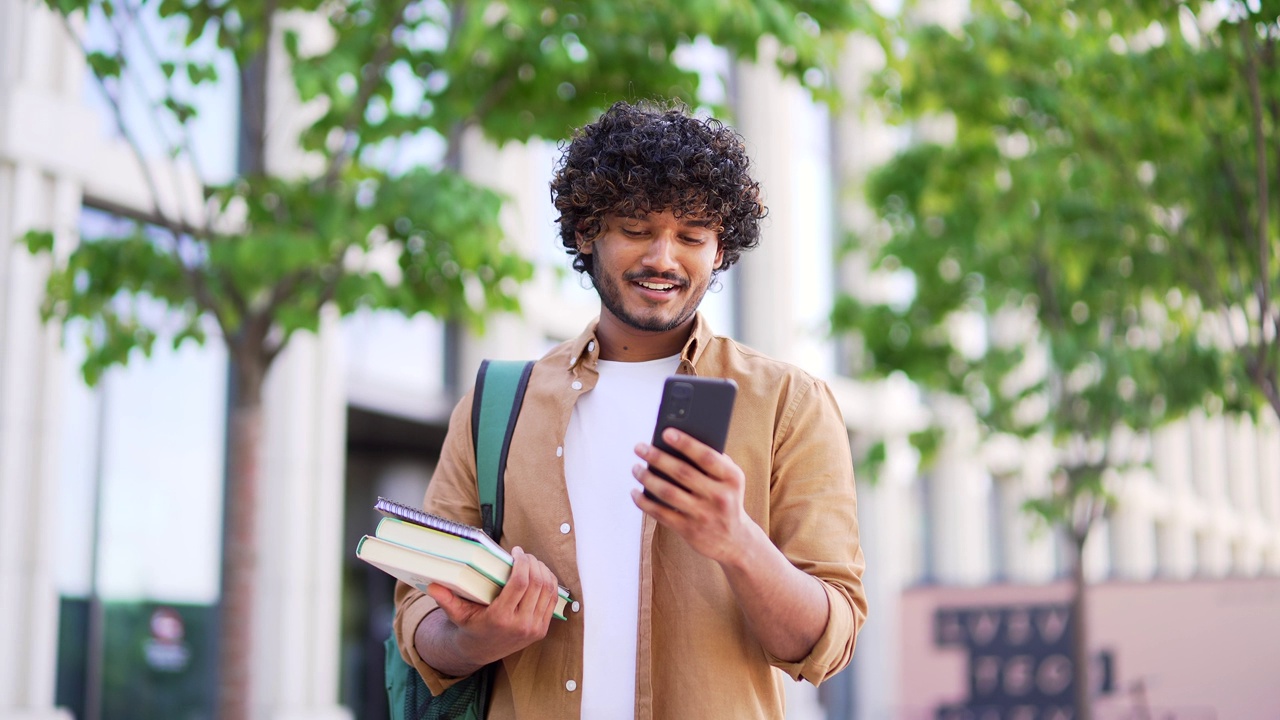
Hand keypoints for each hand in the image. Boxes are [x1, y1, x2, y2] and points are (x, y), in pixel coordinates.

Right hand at [424, 546, 559, 666]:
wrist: (482, 651)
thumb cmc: (470, 627)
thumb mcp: (457, 614)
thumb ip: (446, 599)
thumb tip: (431, 585)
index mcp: (500, 618)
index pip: (520, 583)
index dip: (522, 562)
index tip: (516, 551)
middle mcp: (521, 624)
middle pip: (536, 583)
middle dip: (533, 563)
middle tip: (524, 554)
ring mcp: (534, 628)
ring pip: (548, 590)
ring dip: (543, 571)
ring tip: (532, 562)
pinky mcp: (542, 629)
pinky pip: (552, 600)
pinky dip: (550, 583)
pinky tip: (541, 574)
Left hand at [631, 428, 753, 565]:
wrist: (735, 540)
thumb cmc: (727, 499)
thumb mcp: (730, 480)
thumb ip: (714, 461)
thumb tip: (680, 441)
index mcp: (732, 478)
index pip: (707, 457)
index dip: (686, 443)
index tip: (666, 432)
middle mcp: (719, 497)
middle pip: (682, 473)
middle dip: (657, 457)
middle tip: (639, 447)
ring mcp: (703, 515)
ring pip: (668, 493)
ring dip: (647, 478)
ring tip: (636, 468)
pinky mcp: (689, 530)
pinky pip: (661, 514)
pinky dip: (644, 502)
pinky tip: (635, 492)